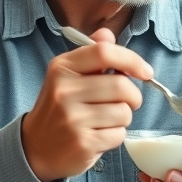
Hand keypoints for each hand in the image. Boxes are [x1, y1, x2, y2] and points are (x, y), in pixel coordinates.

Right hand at [21, 28, 147, 181]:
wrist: (35, 148)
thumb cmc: (60, 108)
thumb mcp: (68, 76)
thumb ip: (91, 54)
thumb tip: (107, 34)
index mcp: (62, 68)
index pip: (104, 52)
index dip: (132, 60)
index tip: (146, 72)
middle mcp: (64, 91)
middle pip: (121, 85)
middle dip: (133, 95)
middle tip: (127, 102)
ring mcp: (72, 118)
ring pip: (124, 112)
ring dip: (124, 117)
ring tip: (106, 119)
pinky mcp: (82, 143)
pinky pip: (119, 134)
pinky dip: (116, 135)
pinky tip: (99, 134)